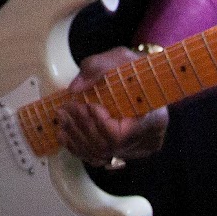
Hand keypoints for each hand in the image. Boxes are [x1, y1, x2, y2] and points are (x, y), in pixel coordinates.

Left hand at [56, 46, 168, 166]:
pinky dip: (77, 146)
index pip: (122, 134)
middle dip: (81, 126)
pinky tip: (64, 134)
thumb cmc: (135, 70)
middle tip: (65, 109)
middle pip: (107, 145)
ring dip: (75, 136)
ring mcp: (135, 150)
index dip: (100, 123)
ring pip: (99, 154)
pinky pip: (96, 157)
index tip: (89, 104)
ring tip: (62, 118)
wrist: (144, 82)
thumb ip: (97, 68)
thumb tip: (75, 88)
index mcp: (154, 118)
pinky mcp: (123, 153)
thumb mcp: (120, 58)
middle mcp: (147, 140)